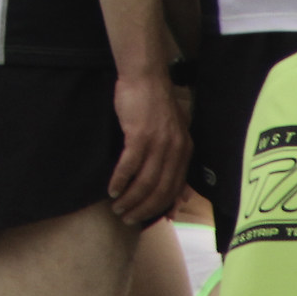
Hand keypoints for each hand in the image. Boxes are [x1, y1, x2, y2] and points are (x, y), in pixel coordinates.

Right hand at [107, 71, 191, 224]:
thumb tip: (180, 195)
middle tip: (128, 218)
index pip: (175, 188)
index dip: (161, 207)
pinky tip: (111, 188)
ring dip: (130, 199)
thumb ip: (175, 159)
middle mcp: (175, 150)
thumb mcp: (173, 131)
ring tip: (117, 206)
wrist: (145, 76)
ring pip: (144, 182)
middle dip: (143, 209)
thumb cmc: (155, 102)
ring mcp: (158, 143)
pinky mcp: (139, 135)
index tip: (149, 219)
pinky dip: (119, 181)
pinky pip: (129, 166)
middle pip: (160, 190)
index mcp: (185, 150)